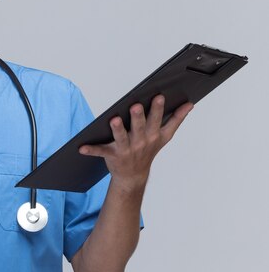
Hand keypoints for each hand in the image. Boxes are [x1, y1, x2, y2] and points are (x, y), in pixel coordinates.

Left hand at [79, 95, 193, 190]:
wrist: (133, 175)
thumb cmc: (148, 150)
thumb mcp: (164, 136)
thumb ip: (177, 119)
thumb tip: (189, 104)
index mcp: (153, 135)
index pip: (158, 120)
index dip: (159, 109)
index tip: (159, 96)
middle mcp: (141, 142)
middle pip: (140, 127)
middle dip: (139, 117)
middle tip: (136, 105)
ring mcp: (126, 150)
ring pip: (121, 138)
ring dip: (118, 129)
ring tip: (114, 119)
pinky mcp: (112, 155)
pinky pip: (100, 152)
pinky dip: (91, 150)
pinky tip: (81, 147)